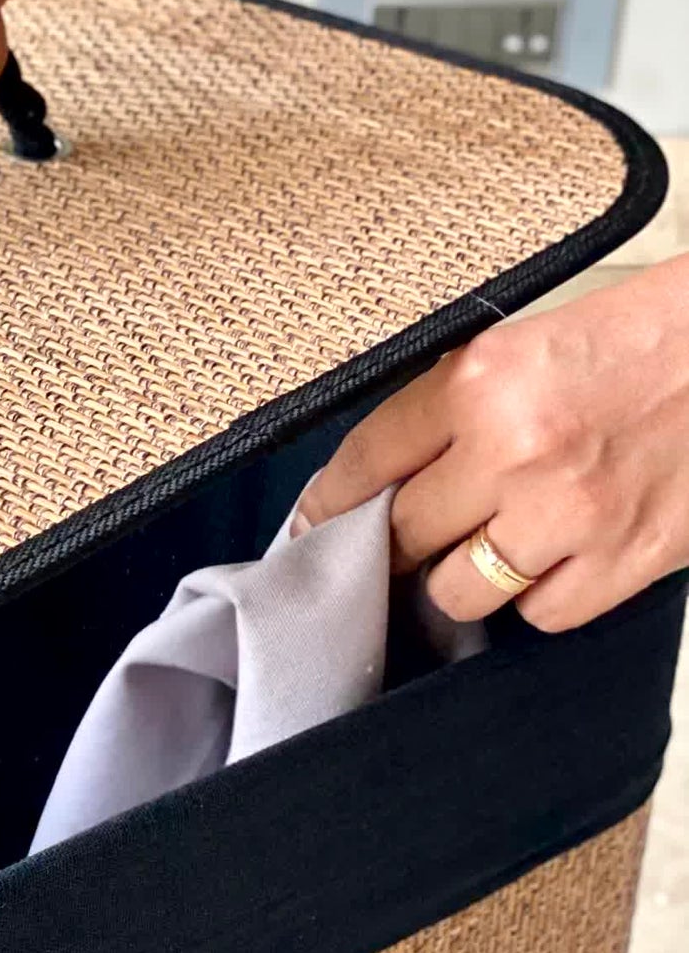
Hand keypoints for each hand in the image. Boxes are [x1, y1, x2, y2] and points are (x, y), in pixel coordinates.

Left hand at [297, 255, 688, 630]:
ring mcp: (570, 515)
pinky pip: (540, 613)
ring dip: (460, 579)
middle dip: (393, 546)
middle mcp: (516, 451)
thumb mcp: (527, 342)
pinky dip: (538, 596)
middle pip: (405, 535)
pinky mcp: (625, 561)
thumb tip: (381, 476)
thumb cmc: (642, 339)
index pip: (366, 460)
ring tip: (482, 552)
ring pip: (460, 592)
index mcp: (483, 382)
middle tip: (398, 547)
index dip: (330, 504)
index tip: (311, 528)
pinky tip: (553, 560)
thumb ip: (452, 405)